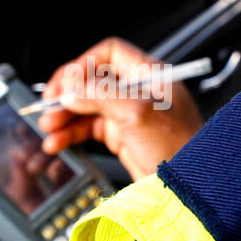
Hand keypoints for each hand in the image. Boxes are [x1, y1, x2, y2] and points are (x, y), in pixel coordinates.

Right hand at [38, 38, 203, 180]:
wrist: (191, 187)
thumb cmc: (182, 147)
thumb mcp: (138, 113)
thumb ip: (101, 95)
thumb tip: (72, 89)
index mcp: (149, 74)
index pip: (109, 53)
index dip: (83, 65)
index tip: (66, 83)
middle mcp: (139, 91)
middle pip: (93, 80)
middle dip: (68, 93)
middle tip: (49, 106)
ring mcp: (130, 114)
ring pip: (88, 106)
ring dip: (65, 116)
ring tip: (49, 127)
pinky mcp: (123, 137)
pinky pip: (90, 129)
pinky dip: (71, 134)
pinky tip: (58, 141)